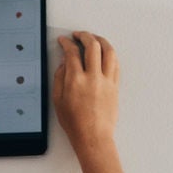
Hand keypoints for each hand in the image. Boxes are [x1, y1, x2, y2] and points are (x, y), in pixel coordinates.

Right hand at [55, 32, 119, 152]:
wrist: (93, 137)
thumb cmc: (75, 123)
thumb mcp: (58, 100)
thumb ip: (59, 78)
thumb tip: (64, 63)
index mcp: (76, 80)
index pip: (72, 52)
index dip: (67, 43)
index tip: (64, 41)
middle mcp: (93, 77)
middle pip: (92, 46)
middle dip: (84, 36)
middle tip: (78, 35)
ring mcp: (106, 81)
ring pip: (108, 51)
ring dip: (101, 40)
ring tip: (94, 39)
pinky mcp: (115, 86)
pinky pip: (115, 63)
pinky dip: (110, 54)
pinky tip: (105, 53)